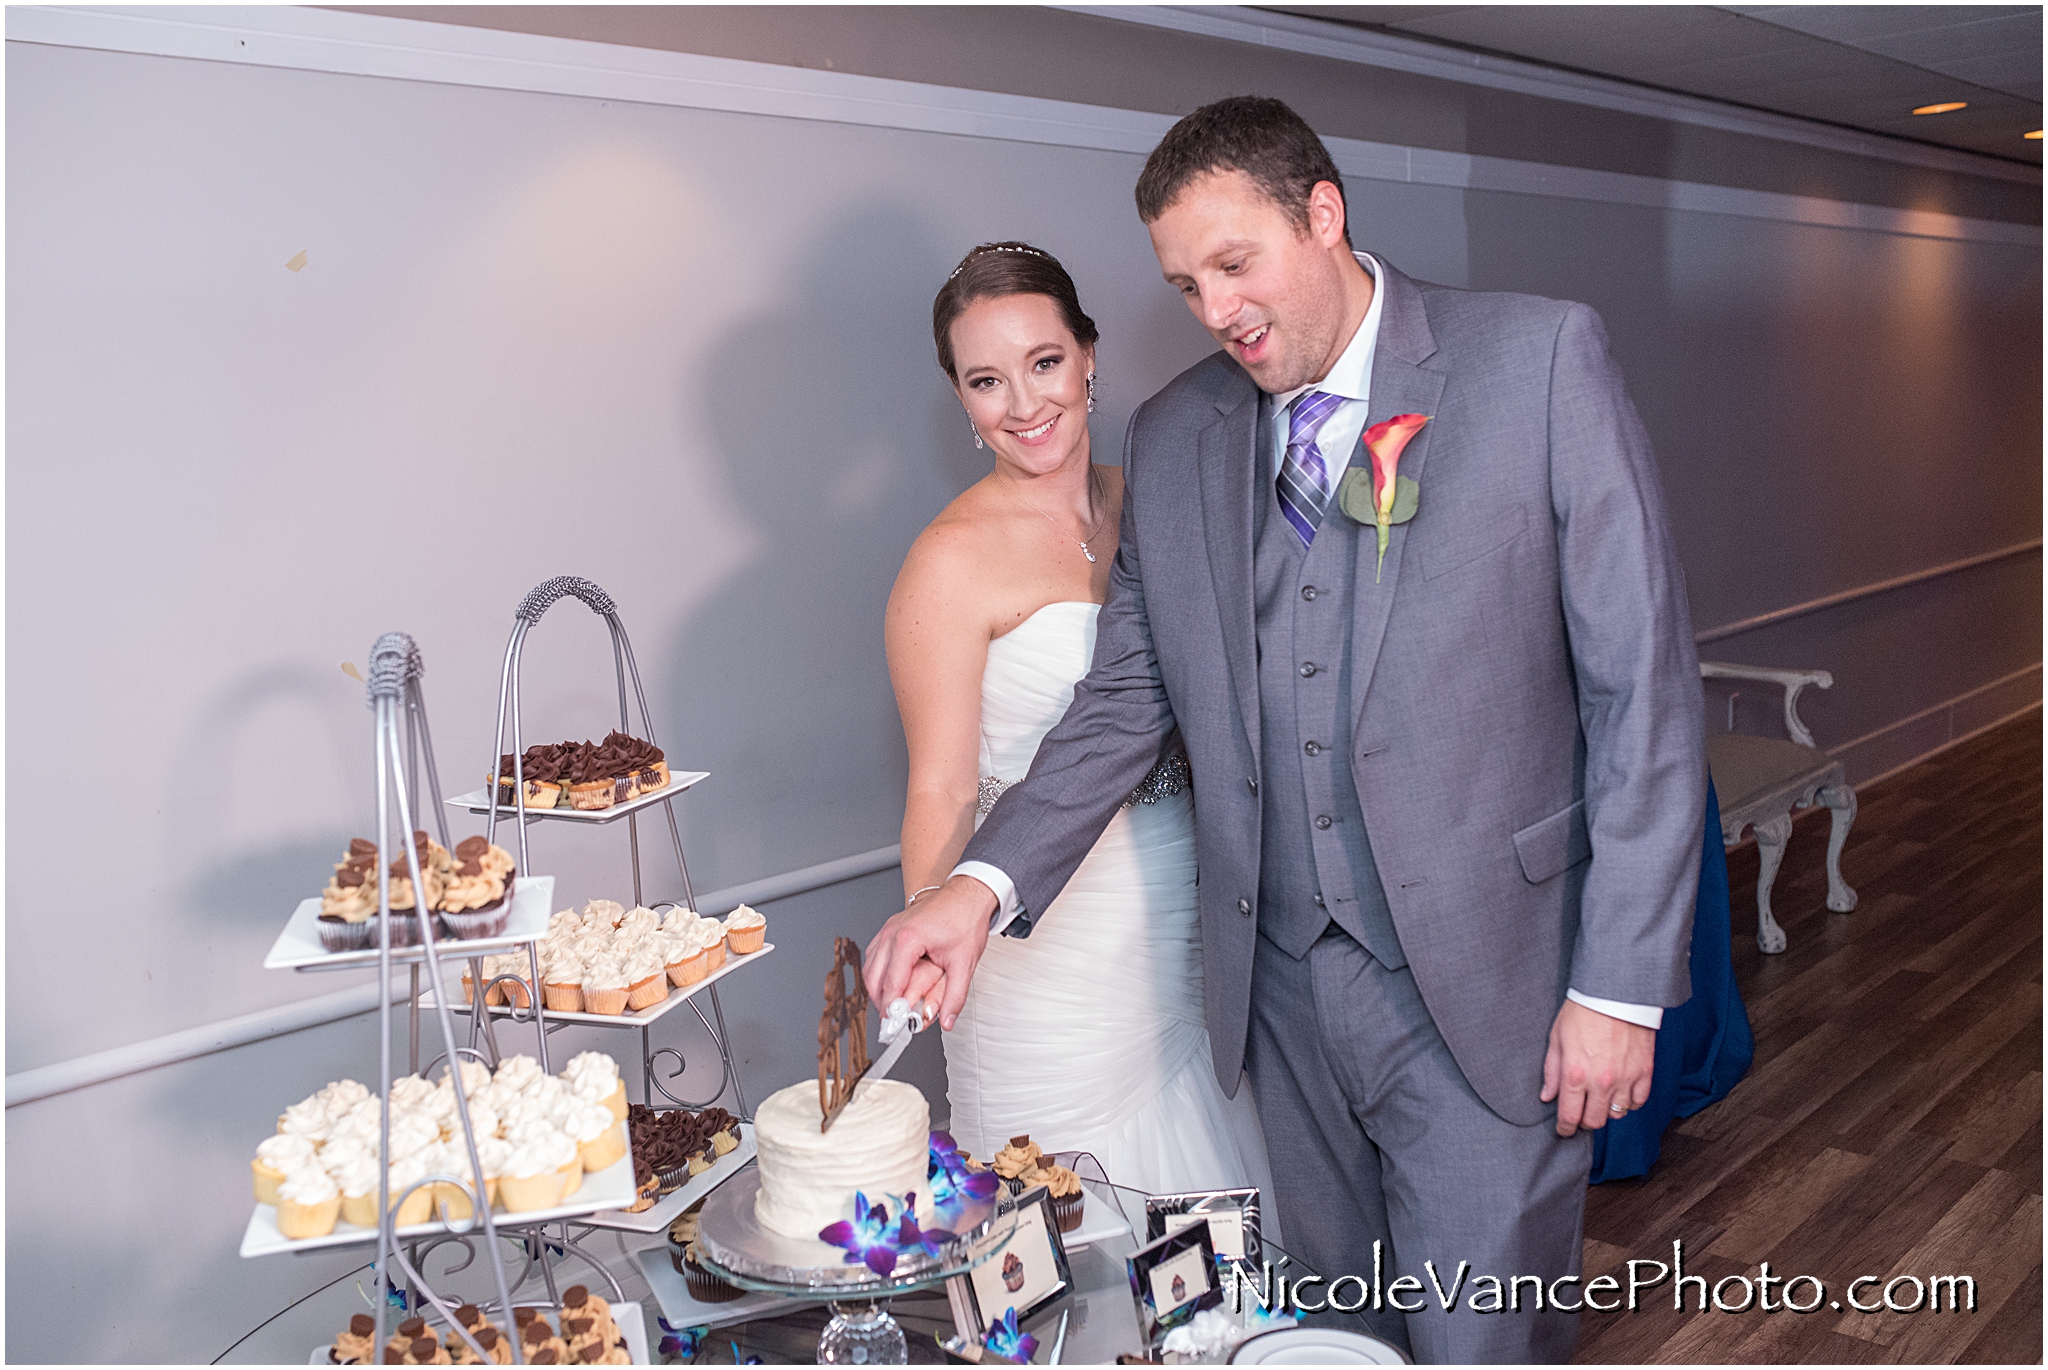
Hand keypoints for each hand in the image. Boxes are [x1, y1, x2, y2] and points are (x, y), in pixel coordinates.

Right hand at [864, 875, 998, 1030]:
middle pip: (873, 979)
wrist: (967, 894)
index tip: (896, 1026)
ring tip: (895, 1007)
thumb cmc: (965, 920)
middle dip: (882, 1003)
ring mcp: (887, 929)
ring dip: (878, 990)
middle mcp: (891, 933)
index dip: (892, 1010)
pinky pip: (874, 957)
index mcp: (908, 940)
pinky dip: (879, 975)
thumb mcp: (964, 963)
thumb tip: (947, 1020)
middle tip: (895, 1021)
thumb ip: (954, 996)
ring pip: (870, 968)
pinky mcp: (889, 929)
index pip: (892, 984)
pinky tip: (893, 985)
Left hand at [1541, 998, 1654, 1136]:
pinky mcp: (1644, 1071)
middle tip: (1581, 1114)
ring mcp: (1626, 1078)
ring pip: (1618, 1115)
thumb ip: (1552, 1071)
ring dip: (1607, 1112)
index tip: (1564, 1130)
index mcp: (1575, 1074)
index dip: (1565, 1129)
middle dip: (1585, 1122)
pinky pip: (1639, 1101)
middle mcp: (1601, 1081)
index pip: (1570, 1116)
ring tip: (1600, 1100)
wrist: (1614, 993)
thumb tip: (1547, 1096)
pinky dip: (1629, 1102)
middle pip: (1595, 1121)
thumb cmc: (1583, 1011)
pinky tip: (1621, 1094)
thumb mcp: (1557, 1039)